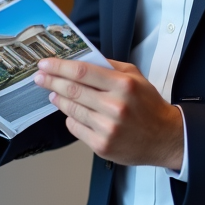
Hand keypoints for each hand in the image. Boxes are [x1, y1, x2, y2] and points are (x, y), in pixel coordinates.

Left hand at [34, 58, 183, 168]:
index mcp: (123, 85)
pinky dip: (70, 118)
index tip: (45, 64)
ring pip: (71, 109)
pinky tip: (70, 112)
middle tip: (39, 77)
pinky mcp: (102, 145)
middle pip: (73, 90)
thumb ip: (110, 66)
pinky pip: (76, 128)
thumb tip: (82, 58)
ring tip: (52, 94)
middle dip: (51, 82)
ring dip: (58, 100)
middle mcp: (115, 106)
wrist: (165, 138)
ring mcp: (108, 128)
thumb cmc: (149, 106)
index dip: (59, 67)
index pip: (82, 72)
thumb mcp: (136, 77)